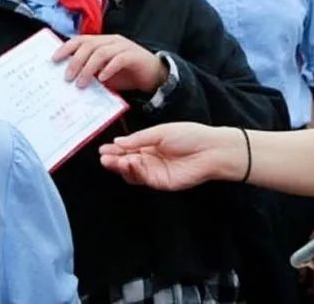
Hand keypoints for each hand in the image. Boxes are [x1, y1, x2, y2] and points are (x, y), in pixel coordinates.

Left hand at [54, 35, 165, 92]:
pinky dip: (108, 68)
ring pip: (101, 52)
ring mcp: (124, 46)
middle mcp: (112, 41)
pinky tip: (102, 79)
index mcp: (102, 42)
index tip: (54, 60)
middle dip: (75, 61)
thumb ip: (90, 72)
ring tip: (81, 83)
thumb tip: (70, 80)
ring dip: (88, 68)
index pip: (81, 40)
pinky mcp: (134, 56)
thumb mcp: (104, 73)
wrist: (154, 75)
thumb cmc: (127, 74)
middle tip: (67, 77)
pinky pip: (118, 59)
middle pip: (88, 45)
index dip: (66, 48)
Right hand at [99, 122, 243, 189]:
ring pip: (131, 172)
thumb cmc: (189, 135)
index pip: (128, 149)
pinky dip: (132, 172)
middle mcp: (151, 159)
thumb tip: (118, 142)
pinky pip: (142, 178)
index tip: (103, 148)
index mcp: (151, 144)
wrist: (210, 150)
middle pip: (126, 161)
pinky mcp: (160, 181)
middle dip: (113, 159)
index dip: (115, 149)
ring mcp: (154, 171)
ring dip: (119, 166)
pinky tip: (129, 163)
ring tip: (111, 160)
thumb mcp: (161, 132)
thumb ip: (139, 139)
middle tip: (103, 156)